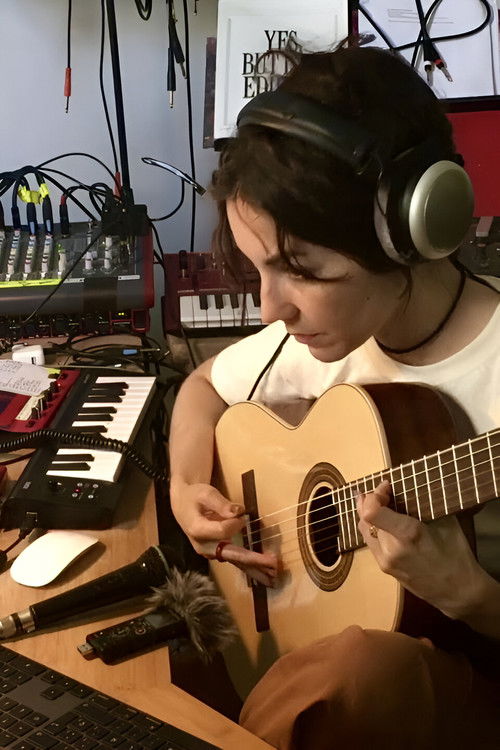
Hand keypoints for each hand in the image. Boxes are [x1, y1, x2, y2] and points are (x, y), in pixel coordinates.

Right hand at [170, 481, 277, 586]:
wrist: (183, 505)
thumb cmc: (194, 496)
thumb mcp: (205, 493)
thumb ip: (221, 503)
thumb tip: (239, 512)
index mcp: (197, 530)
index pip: (222, 531)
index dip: (235, 524)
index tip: (243, 516)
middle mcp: (204, 546)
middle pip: (231, 555)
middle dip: (253, 561)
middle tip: (274, 564)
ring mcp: (210, 552)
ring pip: (235, 563)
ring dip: (255, 570)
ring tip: (273, 577)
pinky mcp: (217, 554)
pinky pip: (235, 562)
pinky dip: (251, 569)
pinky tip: (265, 576)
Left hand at [356, 480, 485, 617]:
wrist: (458, 593)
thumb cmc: (456, 555)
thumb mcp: (446, 523)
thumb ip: (423, 505)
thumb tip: (410, 487)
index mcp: (407, 535)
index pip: (372, 512)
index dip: (374, 495)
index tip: (386, 486)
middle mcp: (391, 550)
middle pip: (365, 518)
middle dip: (371, 500)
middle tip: (382, 491)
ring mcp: (385, 561)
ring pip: (363, 530)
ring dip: (365, 513)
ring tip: (373, 499)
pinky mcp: (384, 569)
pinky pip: (370, 542)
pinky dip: (371, 527)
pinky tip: (379, 519)